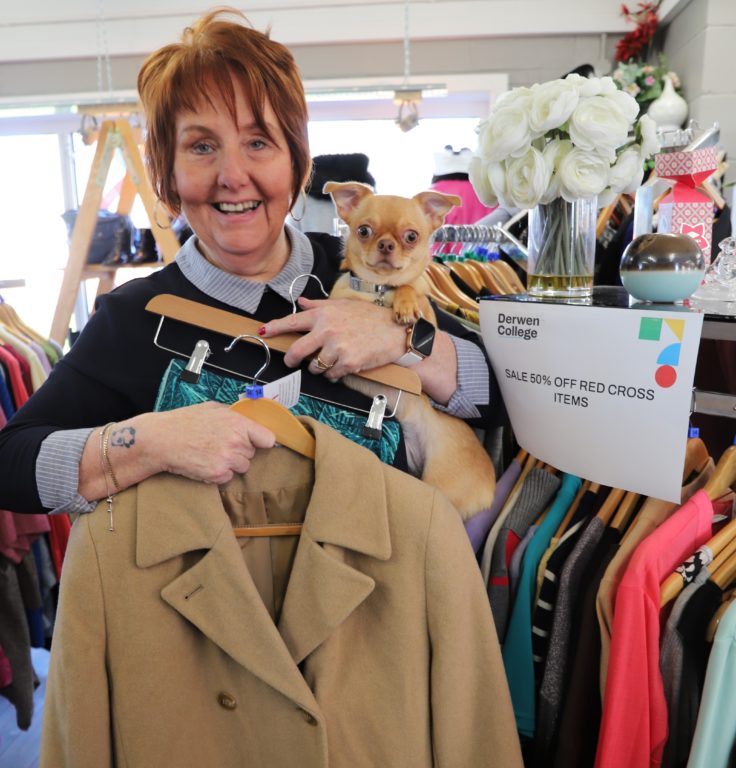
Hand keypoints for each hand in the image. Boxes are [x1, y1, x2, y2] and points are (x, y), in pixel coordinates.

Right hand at [155, 402, 275, 483]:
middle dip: (240, 451)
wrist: (161, 439)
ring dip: (231, 464)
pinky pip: (228, 477)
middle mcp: (236, 442)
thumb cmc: (185, 421)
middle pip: (252, 454)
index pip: (268, 439)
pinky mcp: (218, 474)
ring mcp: (228, 459)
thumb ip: (235, 415)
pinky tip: (205, 463)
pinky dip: (219, 474)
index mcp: (238, 423)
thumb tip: (251, 420)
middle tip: (219, 445)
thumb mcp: (213, 409)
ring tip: (211, 454)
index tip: (256, 442)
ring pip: (242, 467)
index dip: (262, 441)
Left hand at [260, 296, 405, 381]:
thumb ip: (320, 306)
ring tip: (329, 360)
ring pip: (314, 367)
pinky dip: (334, 374)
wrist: (395, 330)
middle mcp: (327, 330)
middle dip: (291, 359)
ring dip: (318, 367)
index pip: (293, 321)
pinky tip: (342, 366)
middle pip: (297, 351)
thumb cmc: (370, 316)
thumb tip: (301, 302)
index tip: (263, 332)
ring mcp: (337, 348)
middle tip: (292, 361)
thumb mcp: (343, 305)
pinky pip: (331, 375)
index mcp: (324, 315)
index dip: (275, 327)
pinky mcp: (348, 363)